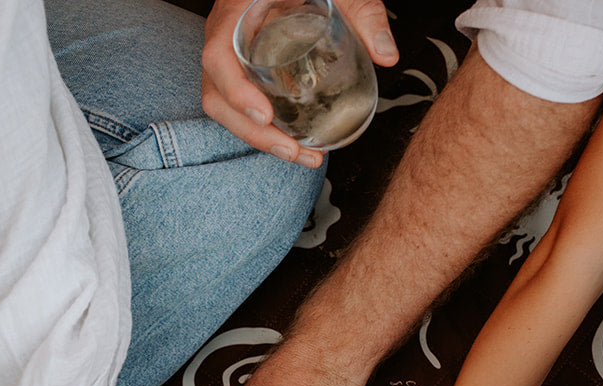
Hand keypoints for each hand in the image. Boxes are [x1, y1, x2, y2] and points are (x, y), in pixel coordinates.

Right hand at [200, 0, 396, 168]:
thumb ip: (364, 15)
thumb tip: (386, 56)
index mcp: (236, 11)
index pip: (217, 55)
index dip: (235, 90)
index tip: (265, 115)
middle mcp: (223, 35)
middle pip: (215, 94)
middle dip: (251, 132)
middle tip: (291, 150)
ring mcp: (227, 55)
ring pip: (222, 106)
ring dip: (256, 138)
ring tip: (297, 155)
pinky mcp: (238, 69)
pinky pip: (236, 104)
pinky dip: (260, 128)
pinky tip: (292, 142)